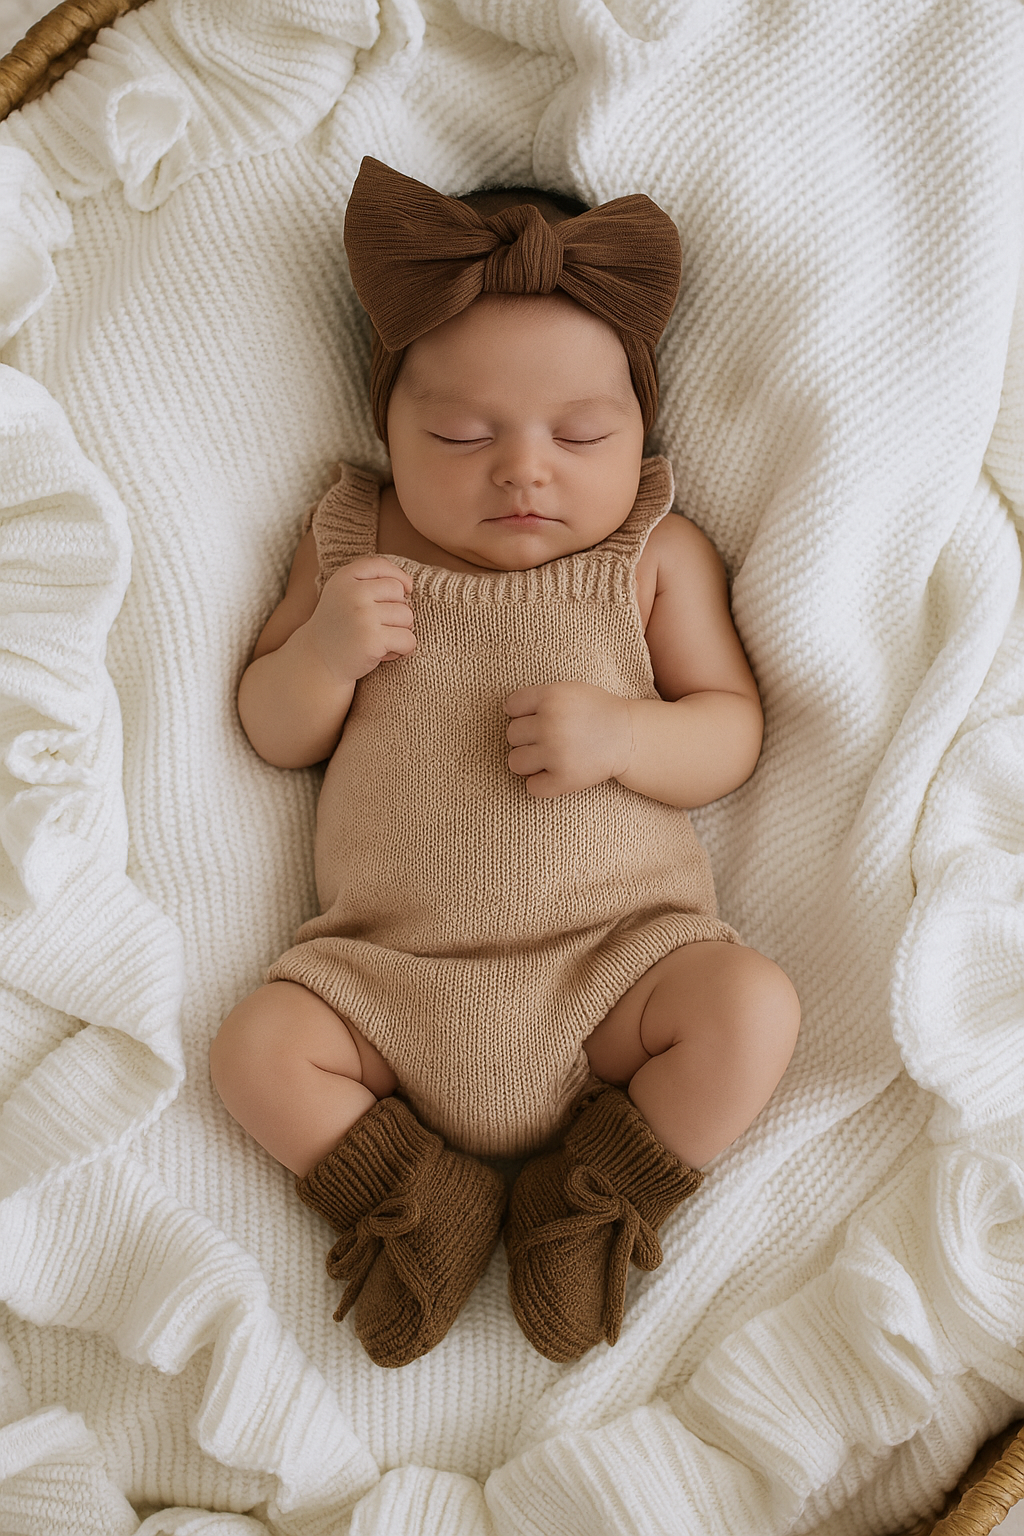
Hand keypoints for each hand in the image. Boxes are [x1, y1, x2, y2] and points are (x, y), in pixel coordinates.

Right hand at [308, 556, 414, 684]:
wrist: (319, 662)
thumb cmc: (340, 627)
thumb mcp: (344, 594)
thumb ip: (371, 581)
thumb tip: (409, 584)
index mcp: (344, 578)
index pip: (380, 566)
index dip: (397, 577)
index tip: (402, 591)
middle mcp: (352, 593)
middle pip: (398, 592)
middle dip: (397, 610)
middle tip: (380, 626)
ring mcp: (363, 616)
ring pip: (407, 616)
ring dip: (401, 631)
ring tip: (380, 639)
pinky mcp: (372, 640)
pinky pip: (408, 639)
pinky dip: (403, 649)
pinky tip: (385, 653)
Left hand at [504, 681, 633, 797]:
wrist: (628, 737)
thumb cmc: (594, 712)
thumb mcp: (568, 690)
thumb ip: (538, 697)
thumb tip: (506, 712)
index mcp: (551, 697)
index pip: (511, 707)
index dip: (522, 714)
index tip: (538, 718)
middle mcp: (551, 723)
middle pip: (512, 735)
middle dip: (527, 738)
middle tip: (549, 739)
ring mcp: (556, 752)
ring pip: (515, 762)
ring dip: (528, 762)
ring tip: (547, 758)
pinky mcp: (564, 779)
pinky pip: (532, 787)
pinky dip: (541, 784)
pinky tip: (554, 774)